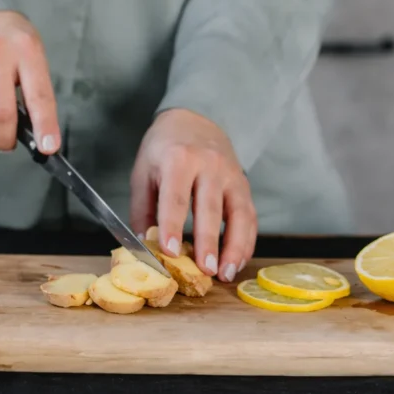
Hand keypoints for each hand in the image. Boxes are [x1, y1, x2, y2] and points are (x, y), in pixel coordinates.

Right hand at [0, 11, 59, 152]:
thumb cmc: (10, 42)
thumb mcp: (31, 54)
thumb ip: (34, 89)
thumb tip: (37, 134)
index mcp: (26, 49)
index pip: (39, 95)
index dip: (45, 125)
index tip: (48, 148)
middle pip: (1, 113)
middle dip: (5, 138)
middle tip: (7, 144)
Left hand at [130, 108, 256, 281]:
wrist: (194, 120)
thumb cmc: (163, 149)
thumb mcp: (143, 173)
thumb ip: (143, 211)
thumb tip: (145, 248)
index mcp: (178, 160)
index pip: (176, 197)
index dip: (173, 226)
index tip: (170, 252)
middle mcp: (209, 165)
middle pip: (210, 208)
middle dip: (208, 242)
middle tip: (205, 271)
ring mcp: (231, 175)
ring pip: (239, 214)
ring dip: (235, 247)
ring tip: (226, 274)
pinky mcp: (244, 185)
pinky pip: (250, 216)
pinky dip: (246, 242)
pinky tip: (237, 261)